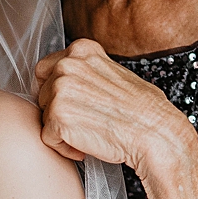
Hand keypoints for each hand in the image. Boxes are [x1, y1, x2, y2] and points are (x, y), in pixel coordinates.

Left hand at [35, 39, 190, 174]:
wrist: (155, 134)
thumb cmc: (142, 110)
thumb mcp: (115, 73)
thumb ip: (88, 71)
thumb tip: (67, 80)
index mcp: (81, 50)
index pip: (45, 69)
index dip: (53, 90)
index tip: (70, 104)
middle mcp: (66, 65)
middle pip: (42, 93)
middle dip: (58, 110)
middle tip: (86, 121)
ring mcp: (59, 91)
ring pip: (44, 116)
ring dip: (62, 129)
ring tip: (90, 133)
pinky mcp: (57, 118)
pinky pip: (47, 138)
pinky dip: (64, 147)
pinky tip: (86, 146)